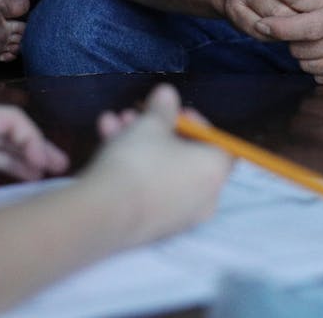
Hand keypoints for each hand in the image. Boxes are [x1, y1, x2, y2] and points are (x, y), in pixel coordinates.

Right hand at [86, 84, 232, 247]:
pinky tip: (105, 145)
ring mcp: (180, 218)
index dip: (194, 123)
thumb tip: (168, 93)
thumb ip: (163, 107)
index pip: (217, 143)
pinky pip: (151, 191)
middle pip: (185, 156)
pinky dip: (135, 170)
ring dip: (139, 145)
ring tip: (114, 123)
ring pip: (163, 172)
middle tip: (137, 114)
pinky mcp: (155, 229)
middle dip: (157, 131)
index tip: (174, 112)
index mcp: (215, 172)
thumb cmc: (141, 161)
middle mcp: (205, 198)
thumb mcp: (151, 124)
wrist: (106, 212)